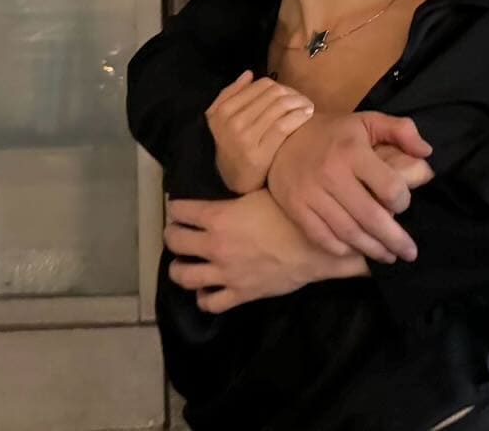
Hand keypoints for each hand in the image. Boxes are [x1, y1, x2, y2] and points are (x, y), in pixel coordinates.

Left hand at [164, 191, 365, 313]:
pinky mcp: (239, 294)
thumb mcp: (262, 192)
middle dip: (172, 234)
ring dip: (179, 268)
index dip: (176, 207)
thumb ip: (239, 195)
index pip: (180, 210)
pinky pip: (210, 303)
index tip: (179, 207)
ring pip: (184, 276)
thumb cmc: (292, 214)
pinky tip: (206, 289)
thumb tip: (232, 185)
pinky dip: (203, 297)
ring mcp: (225, 272)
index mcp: (218, 216)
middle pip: (175, 241)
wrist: (316, 247)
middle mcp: (215, 245)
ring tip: (183, 263)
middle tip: (177, 232)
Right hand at [206, 71, 314, 193]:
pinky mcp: (259, 153)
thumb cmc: (232, 146)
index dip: (281, 86)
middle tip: (303, 100)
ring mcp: (245, 138)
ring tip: (308, 106)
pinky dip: (299, 116)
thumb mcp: (220, 119)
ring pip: (280, 107)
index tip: (291, 93)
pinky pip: (284, 125)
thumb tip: (249, 74)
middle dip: (293, 94)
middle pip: (273, 94)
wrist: (234, 181)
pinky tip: (307, 115)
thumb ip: (231, 94)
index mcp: (223, 111)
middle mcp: (232, 122)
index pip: (261, 85)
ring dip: (300, 102)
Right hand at [267, 110, 431, 263]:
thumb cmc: (334, 133)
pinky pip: (323, 238)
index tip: (403, 204)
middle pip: (371, 217)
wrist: (283, 138)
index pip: (389, 188)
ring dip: (373, 249)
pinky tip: (358, 251)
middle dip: (395, 240)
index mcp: (353, 151)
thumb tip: (427, 152)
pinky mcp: (296, 208)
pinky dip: (343, 249)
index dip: (403, 201)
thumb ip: (401, 131)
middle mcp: (332, 174)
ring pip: (349, 232)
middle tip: (410, 253)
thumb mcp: (368, 121)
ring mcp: (311, 194)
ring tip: (389, 257)